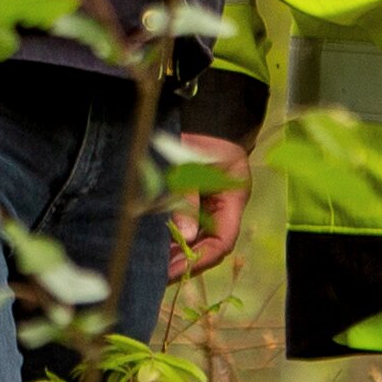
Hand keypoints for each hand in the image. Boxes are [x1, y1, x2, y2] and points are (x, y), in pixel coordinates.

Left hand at [158, 131, 251, 281]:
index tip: (177, 269)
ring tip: (150, 263)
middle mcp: (220, 206)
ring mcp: (204, 203)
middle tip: (157, 274)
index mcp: (233, 198)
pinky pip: (179, 224)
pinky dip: (166, 236)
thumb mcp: (191, 164)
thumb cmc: (197, 132)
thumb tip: (184, 237)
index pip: (223, 240)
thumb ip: (188, 197)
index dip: (202, 258)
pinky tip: (149, 244)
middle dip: (184, 260)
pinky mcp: (187, 198)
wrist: (194, 108)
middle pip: (206, 244)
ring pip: (192, 237)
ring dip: (173, 251)